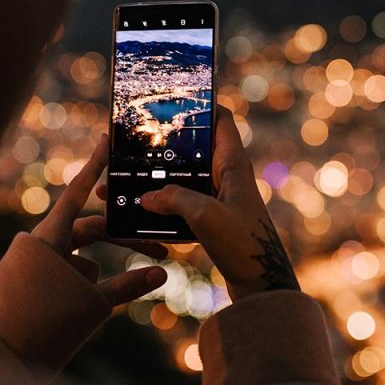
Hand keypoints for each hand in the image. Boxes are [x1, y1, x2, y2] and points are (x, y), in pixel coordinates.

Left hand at [31, 134, 167, 305]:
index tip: (106, 138)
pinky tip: (76, 316)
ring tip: (91, 309)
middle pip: (92, 230)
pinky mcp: (35, 284)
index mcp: (49, 237)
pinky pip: (68, 279)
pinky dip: (80, 293)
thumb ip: (127, 287)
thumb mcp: (90, 306)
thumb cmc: (37, 325)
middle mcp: (42, 245)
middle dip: (124, 241)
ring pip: (82, 261)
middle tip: (161, 250)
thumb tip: (162, 274)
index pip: (78, 191)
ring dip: (96, 281)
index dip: (95, 164)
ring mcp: (37, 265)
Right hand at [139, 107, 299, 302]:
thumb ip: (174, 198)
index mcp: (233, 165)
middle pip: (193, 150)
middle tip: (132, 142)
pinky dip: (162, 207)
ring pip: (183, 180)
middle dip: (164, 146)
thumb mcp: (206, 216)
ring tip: (122, 180)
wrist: (262, 287)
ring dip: (156, 181)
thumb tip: (145, 197)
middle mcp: (228, 177)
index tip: (173, 97)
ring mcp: (220, 200)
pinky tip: (136, 213)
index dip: (200, 105)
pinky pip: (182, 207)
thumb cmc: (243, 245)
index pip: (220, 120)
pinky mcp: (213, 222)